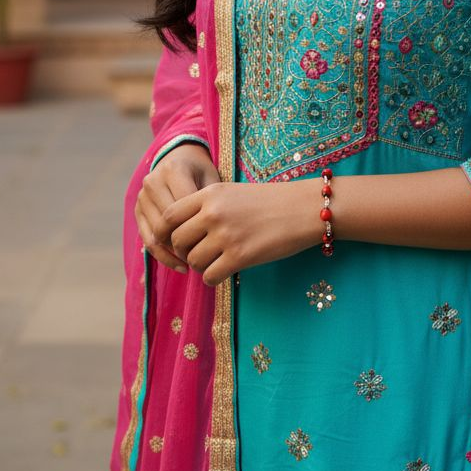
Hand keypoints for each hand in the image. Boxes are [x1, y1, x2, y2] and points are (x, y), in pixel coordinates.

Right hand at [135, 141, 220, 271]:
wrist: (178, 157)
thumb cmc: (201, 171)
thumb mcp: (212, 178)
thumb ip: (211, 201)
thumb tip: (219, 234)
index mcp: (173, 170)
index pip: (185, 208)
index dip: (199, 228)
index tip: (216, 244)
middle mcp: (153, 182)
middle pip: (168, 223)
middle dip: (187, 243)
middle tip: (207, 258)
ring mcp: (142, 197)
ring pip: (156, 234)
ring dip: (175, 253)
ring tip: (196, 263)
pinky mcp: (137, 210)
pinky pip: (147, 239)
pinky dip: (163, 256)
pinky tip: (180, 266)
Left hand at [163, 179, 321, 287]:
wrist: (303, 209)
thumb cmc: (269, 201)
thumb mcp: (233, 192)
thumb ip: (206, 206)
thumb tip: (181, 230)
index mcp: (210, 194)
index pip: (169, 215)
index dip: (166, 233)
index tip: (174, 241)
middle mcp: (213, 213)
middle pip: (178, 241)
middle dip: (184, 252)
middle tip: (198, 254)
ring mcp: (226, 235)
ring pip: (193, 261)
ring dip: (201, 266)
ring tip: (216, 261)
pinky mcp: (239, 257)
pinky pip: (210, 276)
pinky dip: (213, 278)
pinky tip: (224, 271)